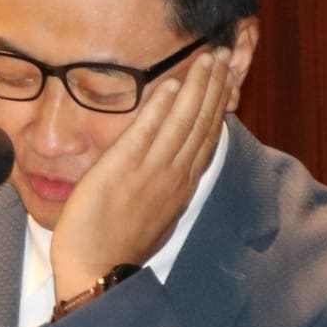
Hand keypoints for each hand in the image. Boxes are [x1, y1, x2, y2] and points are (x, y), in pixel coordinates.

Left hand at [48, 49, 232, 301]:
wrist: (99, 272)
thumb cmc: (117, 246)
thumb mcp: (154, 214)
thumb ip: (165, 188)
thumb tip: (173, 171)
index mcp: (182, 186)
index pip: (207, 137)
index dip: (218, 105)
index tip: (227, 78)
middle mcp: (174, 176)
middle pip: (202, 124)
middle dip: (214, 87)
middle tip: (222, 54)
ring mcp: (151, 173)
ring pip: (182, 123)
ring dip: (196, 88)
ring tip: (206, 58)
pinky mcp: (123, 171)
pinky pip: (147, 133)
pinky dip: (160, 108)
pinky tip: (170, 85)